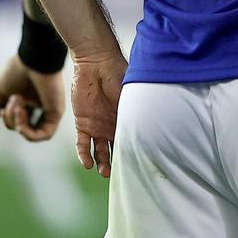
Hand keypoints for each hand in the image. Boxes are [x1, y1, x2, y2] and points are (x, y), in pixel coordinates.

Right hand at [0, 53, 65, 140]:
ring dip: (17, 124)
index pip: (14, 119)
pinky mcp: (56, 113)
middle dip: (10, 118)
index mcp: (25, 99)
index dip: (5, 117)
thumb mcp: (0, 90)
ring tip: (19, 105)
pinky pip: (43, 135)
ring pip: (30, 133)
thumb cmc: (17, 70)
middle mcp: (36, 105)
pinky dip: (28, 133)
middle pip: (19, 126)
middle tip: (14, 98)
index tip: (1, 106)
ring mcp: (47, 110)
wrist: (33, 60)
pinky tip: (21, 122)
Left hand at [72, 53, 127, 177]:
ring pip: (99, 152)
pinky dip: (84, 155)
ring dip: (102, 163)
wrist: (97, 63)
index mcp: (127, 120)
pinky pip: (82, 144)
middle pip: (116, 151)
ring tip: (104, 172)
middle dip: (118, 164)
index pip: (131, 142)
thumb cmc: (119, 75)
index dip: (134, 155)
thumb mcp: (133, 96)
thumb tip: (155, 129)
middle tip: (120, 174)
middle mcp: (113, 127)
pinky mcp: (82, 124)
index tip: (138, 167)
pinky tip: (87, 164)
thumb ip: (138, 112)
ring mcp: (97, 127)